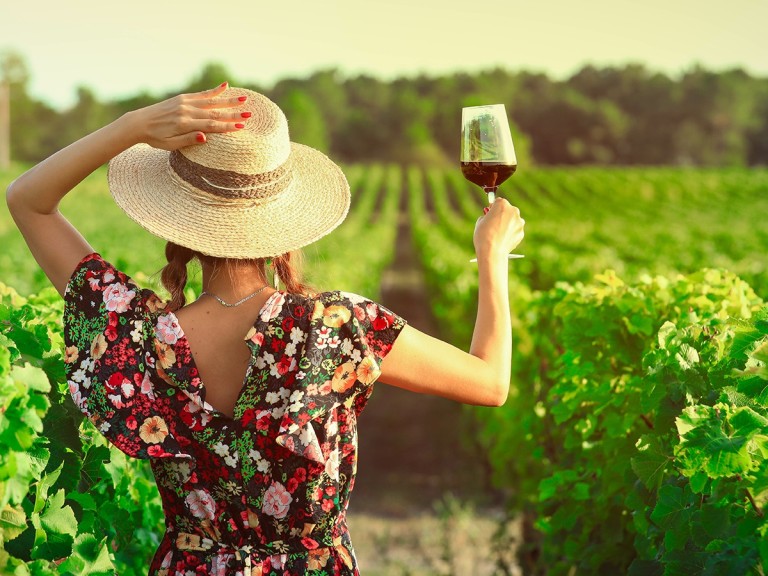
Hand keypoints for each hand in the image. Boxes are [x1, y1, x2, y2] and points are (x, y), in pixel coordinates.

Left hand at [127, 83, 248, 150]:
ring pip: (210, 101)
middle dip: (233, 113)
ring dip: (228, 100)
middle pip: (214, 112)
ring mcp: (184, 103)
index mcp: (184, 125)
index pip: (210, 125)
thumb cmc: (155, 138)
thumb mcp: (170, 145)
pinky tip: (225, 86)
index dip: (227, 126)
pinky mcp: (181, 98)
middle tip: (249, 114)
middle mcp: (186, 111)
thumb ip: (188, 140)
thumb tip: (205, 137)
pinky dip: (214, 91)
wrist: (138, 123)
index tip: (241, 126)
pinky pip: (201, 94)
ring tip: (243, 99)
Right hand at [473, 198, 524, 259]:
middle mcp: (513, 210)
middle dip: (502, 215)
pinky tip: (502, 239)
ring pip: (513, 220)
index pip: (498, 201)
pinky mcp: (521, 232)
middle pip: (507, 210)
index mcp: (502, 204)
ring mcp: (519, 221)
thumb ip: (486, 216)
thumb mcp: (480, 222)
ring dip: (507, 224)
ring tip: (498, 233)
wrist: (492, 251)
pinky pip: (515, 230)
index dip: (493, 208)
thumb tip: (490, 217)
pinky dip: (510, 233)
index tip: (489, 213)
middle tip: (494, 223)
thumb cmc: (483, 235)